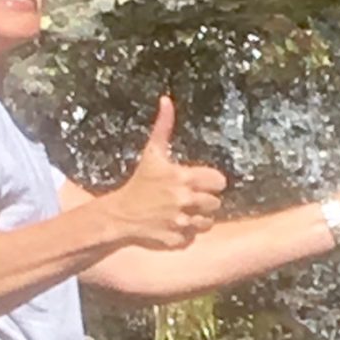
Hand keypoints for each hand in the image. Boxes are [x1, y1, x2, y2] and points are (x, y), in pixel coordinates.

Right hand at [106, 96, 227, 247]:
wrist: (121, 214)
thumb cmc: (140, 182)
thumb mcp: (152, 153)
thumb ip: (163, 127)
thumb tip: (166, 100)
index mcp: (182, 178)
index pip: (219, 182)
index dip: (213, 182)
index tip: (203, 182)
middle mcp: (184, 201)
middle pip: (215, 203)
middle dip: (205, 199)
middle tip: (190, 197)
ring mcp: (180, 222)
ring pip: (207, 221)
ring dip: (199, 217)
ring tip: (184, 211)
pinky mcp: (176, 239)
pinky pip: (193, 236)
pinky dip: (186, 232)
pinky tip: (175, 223)